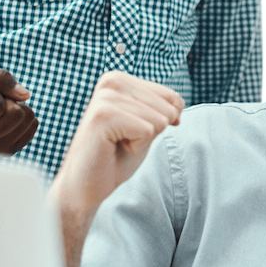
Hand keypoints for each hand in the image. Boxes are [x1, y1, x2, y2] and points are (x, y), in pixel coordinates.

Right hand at [51, 72, 184, 220]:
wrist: (86, 187)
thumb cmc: (116, 157)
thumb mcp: (147, 127)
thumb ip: (164, 109)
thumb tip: (179, 102)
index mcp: (119, 79)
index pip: (172, 97)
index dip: (162, 123)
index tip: (132, 133)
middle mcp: (111, 81)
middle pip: (168, 108)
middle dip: (152, 132)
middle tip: (122, 141)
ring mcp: (105, 97)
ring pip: (159, 120)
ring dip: (142, 141)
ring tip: (116, 144)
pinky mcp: (103, 116)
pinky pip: (147, 131)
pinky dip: (136, 147)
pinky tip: (112, 149)